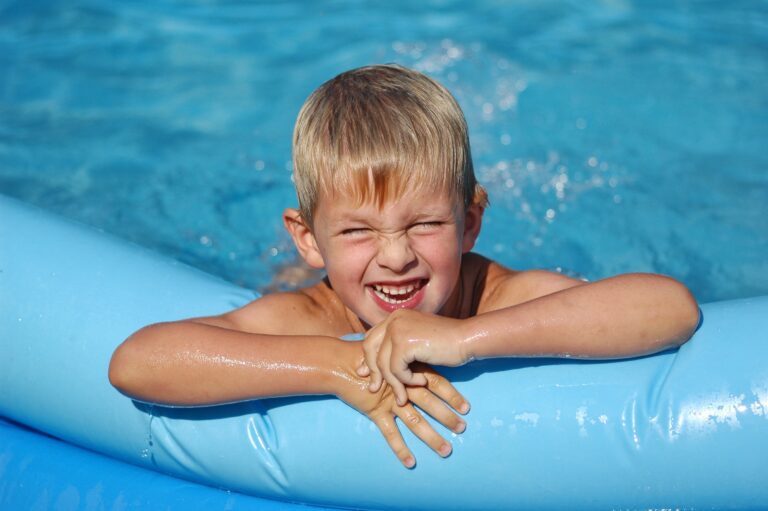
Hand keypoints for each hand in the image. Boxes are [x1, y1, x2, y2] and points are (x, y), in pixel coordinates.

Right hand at [334, 343, 468, 467]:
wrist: (339, 363)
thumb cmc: (366, 357)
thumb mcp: (390, 354)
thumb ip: (408, 360)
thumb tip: (430, 362)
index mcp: (408, 370)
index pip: (436, 382)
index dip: (451, 395)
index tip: (467, 407)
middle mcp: (402, 386)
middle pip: (429, 402)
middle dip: (447, 416)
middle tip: (462, 428)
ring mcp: (388, 400)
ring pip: (414, 420)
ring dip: (431, 436)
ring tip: (446, 450)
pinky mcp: (375, 411)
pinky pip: (390, 433)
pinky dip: (400, 448)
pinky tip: (411, 462)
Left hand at [357, 309, 469, 405]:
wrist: (468, 339)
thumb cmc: (447, 343)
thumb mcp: (417, 342)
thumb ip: (398, 348)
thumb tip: (374, 365)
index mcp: (396, 317)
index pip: (371, 338)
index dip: (367, 358)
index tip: (367, 375)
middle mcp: (394, 319)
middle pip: (369, 348)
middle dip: (372, 372)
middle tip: (374, 389)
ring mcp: (398, 329)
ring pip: (383, 364)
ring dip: (393, 384)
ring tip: (402, 397)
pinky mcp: (405, 343)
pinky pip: (396, 370)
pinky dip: (407, 381)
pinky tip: (422, 381)